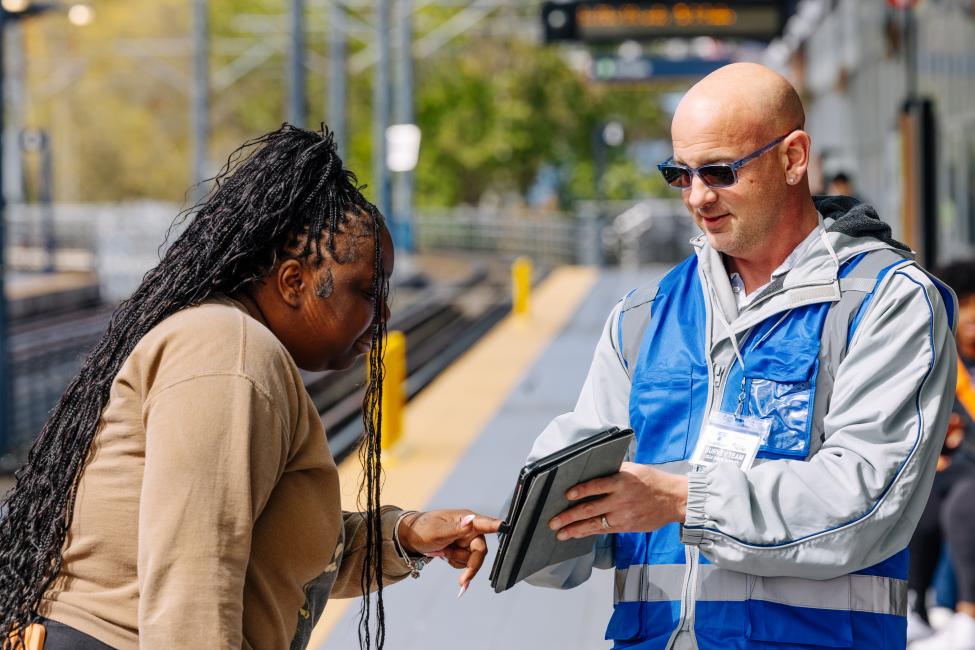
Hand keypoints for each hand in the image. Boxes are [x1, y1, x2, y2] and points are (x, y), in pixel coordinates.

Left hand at [398, 509, 500, 592]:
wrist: (411, 538)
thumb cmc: (424, 529)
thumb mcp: (438, 531)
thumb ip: (456, 529)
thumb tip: (471, 520)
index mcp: (466, 519)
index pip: (485, 523)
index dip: (497, 526)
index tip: (506, 527)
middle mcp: (470, 529)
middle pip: (480, 551)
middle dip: (471, 565)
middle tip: (462, 582)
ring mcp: (466, 539)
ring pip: (472, 559)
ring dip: (457, 561)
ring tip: (442, 553)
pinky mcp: (461, 549)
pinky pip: (464, 562)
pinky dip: (455, 563)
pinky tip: (444, 556)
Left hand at [547, 462, 686, 539]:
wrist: (674, 499)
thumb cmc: (651, 481)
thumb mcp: (632, 469)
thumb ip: (612, 473)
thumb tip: (589, 472)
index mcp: (622, 480)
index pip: (596, 485)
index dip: (580, 490)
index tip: (566, 495)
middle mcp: (621, 499)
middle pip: (590, 508)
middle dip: (569, 516)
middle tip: (553, 521)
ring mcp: (624, 515)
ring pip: (595, 524)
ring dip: (575, 529)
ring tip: (560, 533)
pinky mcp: (627, 527)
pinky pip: (604, 530)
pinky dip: (588, 532)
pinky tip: (576, 534)